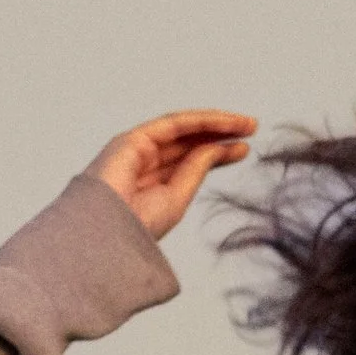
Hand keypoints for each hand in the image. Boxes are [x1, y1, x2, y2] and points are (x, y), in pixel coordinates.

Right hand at [87, 109, 257, 238]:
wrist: (104, 233)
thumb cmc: (135, 226)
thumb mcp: (177, 197)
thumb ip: (197, 169)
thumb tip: (222, 148)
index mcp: (151, 185)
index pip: (189, 162)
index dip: (217, 153)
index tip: (244, 149)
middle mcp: (143, 164)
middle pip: (188, 143)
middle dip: (220, 134)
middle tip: (251, 128)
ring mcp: (136, 149)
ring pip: (183, 130)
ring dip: (215, 123)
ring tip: (245, 123)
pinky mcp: (133, 138)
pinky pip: (174, 124)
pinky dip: (201, 121)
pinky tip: (226, 123)